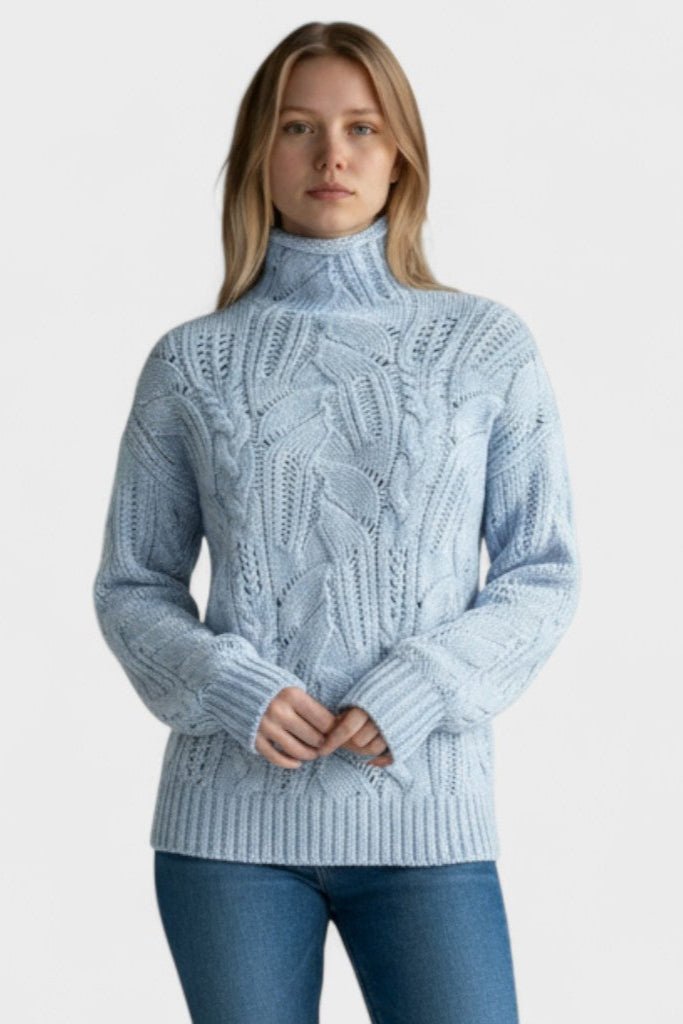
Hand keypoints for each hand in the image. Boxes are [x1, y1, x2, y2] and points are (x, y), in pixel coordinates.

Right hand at [254, 688, 391, 768]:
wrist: (231, 681)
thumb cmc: (268, 684)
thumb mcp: (291, 686)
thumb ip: (308, 704)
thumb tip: (333, 723)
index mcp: (293, 695)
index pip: (324, 720)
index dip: (334, 729)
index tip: (336, 732)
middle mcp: (280, 711)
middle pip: (314, 737)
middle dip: (323, 744)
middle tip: (326, 745)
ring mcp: (266, 726)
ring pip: (297, 750)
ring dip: (309, 755)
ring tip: (314, 753)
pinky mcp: (254, 738)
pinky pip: (276, 757)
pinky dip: (289, 763)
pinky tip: (297, 762)